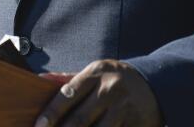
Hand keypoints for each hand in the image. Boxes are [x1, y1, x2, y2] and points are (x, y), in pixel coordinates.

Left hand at [35, 60, 161, 126]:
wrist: (154, 85)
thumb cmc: (115, 79)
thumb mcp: (95, 72)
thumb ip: (68, 79)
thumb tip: (40, 80)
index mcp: (96, 74)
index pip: (68, 94)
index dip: (52, 112)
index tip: (40, 125)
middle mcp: (110, 90)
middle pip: (80, 119)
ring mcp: (124, 110)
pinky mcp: (136, 125)